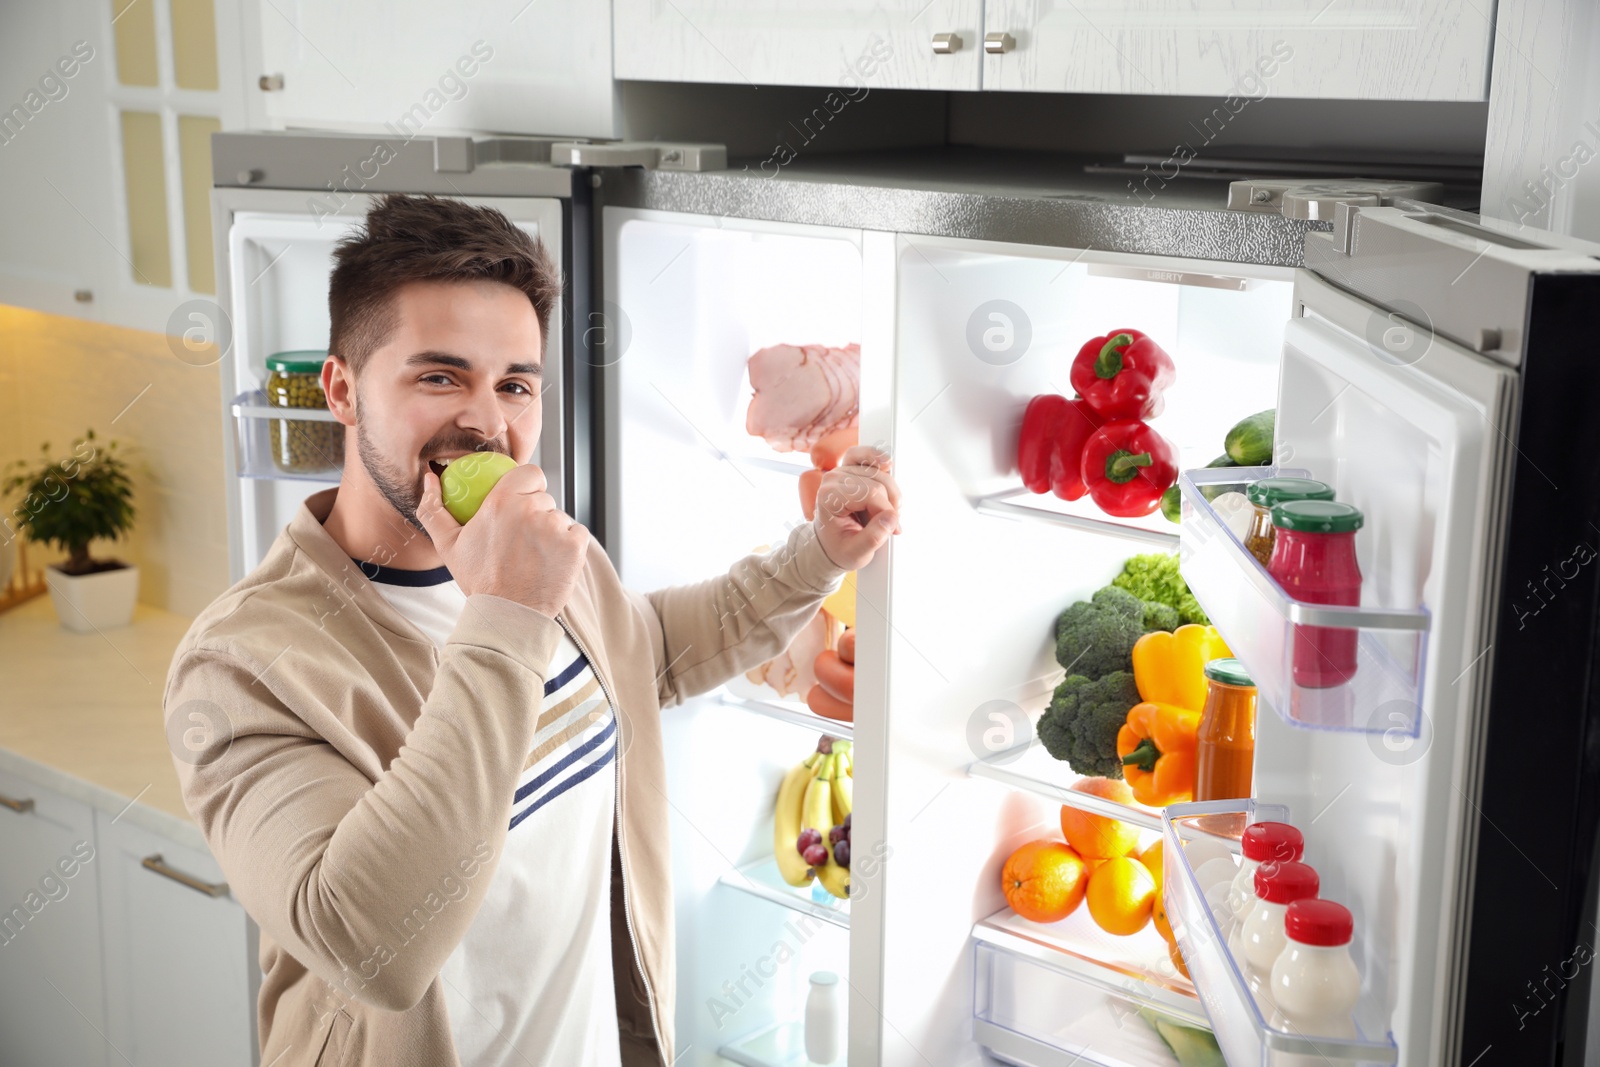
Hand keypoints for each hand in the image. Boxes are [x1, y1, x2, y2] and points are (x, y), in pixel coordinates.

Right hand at [416, 461, 587, 619]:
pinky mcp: (575, 545)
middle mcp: (531, 510)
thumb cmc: (479, 581)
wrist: (508, 615)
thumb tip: (429, 479)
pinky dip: (569, 545)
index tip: (522, 501)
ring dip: (552, 531)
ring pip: (560, 518)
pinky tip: (551, 562)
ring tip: (534, 556)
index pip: (530, 473)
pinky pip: (577, 533)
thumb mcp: (448, 545)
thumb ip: (435, 508)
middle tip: (522, 539)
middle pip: (544, 498)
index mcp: (501, 502)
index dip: (528, 485)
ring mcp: (556, 527)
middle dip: (536, 513)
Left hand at [813, 445, 901, 571]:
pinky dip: (878, 458)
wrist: (829, 544)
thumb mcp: (855, 553)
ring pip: (880, 473)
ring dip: (890, 493)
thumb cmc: (839, 547)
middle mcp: (834, 478)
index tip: (892, 529)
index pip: (871, 494)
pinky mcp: (850, 468)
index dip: (887, 512)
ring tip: (883, 512)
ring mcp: (842, 471)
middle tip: (887, 524)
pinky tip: (887, 464)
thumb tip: (891, 519)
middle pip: (878, 483)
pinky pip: (866, 455)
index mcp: (829, 496)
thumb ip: (873, 538)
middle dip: (889, 505)